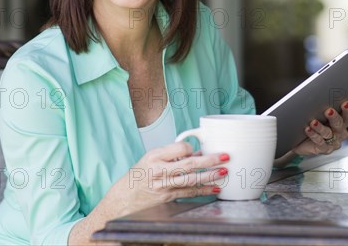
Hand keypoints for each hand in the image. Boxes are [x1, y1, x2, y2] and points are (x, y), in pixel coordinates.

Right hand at [69, 142, 228, 244]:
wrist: (123, 200)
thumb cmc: (138, 177)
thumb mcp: (150, 159)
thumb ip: (171, 155)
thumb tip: (195, 152)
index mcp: (154, 157)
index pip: (178, 148)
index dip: (191, 147)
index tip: (198, 147)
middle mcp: (158, 171)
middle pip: (188, 164)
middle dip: (209, 160)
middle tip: (224, 156)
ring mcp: (163, 186)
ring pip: (191, 180)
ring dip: (209, 175)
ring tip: (223, 171)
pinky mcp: (167, 198)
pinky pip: (189, 193)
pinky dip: (203, 191)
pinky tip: (215, 188)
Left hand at [292, 101, 347, 155]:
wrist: (301, 141)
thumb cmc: (311, 124)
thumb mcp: (318, 114)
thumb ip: (322, 107)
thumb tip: (318, 96)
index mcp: (342, 122)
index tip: (345, 103)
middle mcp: (340, 133)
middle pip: (339, 124)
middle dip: (334, 117)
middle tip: (328, 111)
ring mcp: (333, 142)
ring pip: (328, 133)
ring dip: (321, 127)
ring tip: (313, 122)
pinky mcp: (324, 149)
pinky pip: (319, 142)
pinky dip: (313, 135)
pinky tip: (308, 129)